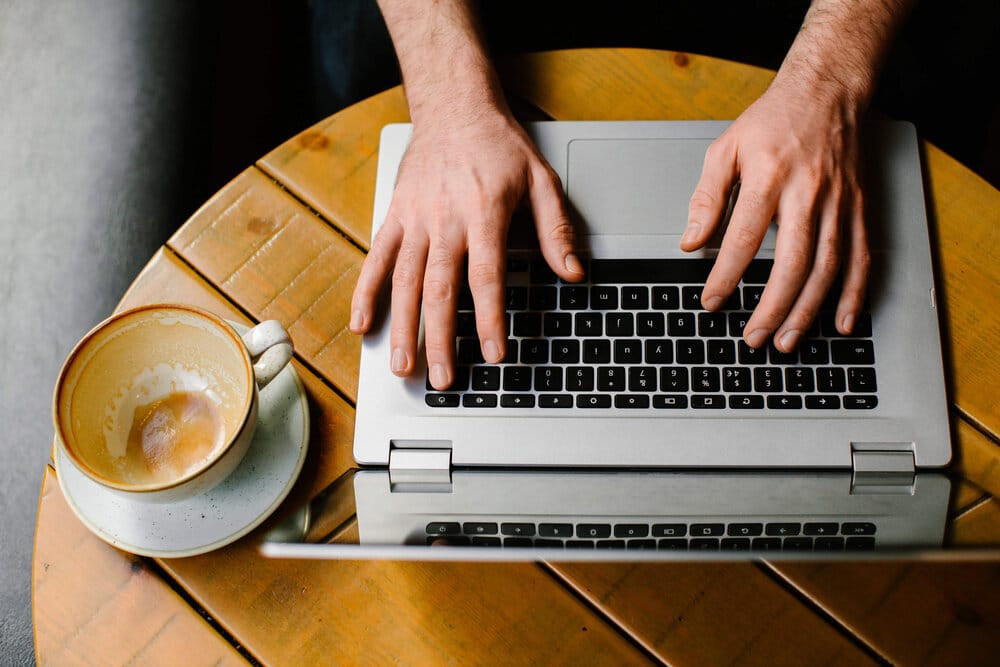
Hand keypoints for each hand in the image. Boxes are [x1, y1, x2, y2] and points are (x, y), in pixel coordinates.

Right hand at [350, 111, 583, 388]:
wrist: (454, 106)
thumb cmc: (499, 145)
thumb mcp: (540, 180)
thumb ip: (555, 229)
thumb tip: (573, 273)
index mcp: (484, 214)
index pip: (486, 278)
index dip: (488, 319)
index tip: (493, 354)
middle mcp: (444, 221)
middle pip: (439, 290)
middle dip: (439, 339)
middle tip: (442, 379)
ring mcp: (414, 219)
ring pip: (404, 282)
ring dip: (402, 327)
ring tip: (402, 366)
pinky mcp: (395, 215)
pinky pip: (376, 258)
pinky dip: (366, 292)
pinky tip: (362, 324)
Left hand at [681, 79, 869, 351]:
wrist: (827, 91)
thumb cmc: (772, 120)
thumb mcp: (725, 149)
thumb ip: (706, 198)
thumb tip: (690, 241)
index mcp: (768, 177)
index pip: (744, 238)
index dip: (726, 275)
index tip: (711, 301)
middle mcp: (808, 193)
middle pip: (793, 263)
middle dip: (773, 308)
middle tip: (754, 337)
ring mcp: (838, 203)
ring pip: (827, 268)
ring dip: (808, 311)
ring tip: (787, 340)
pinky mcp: (858, 208)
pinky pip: (860, 258)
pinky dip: (854, 294)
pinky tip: (842, 322)